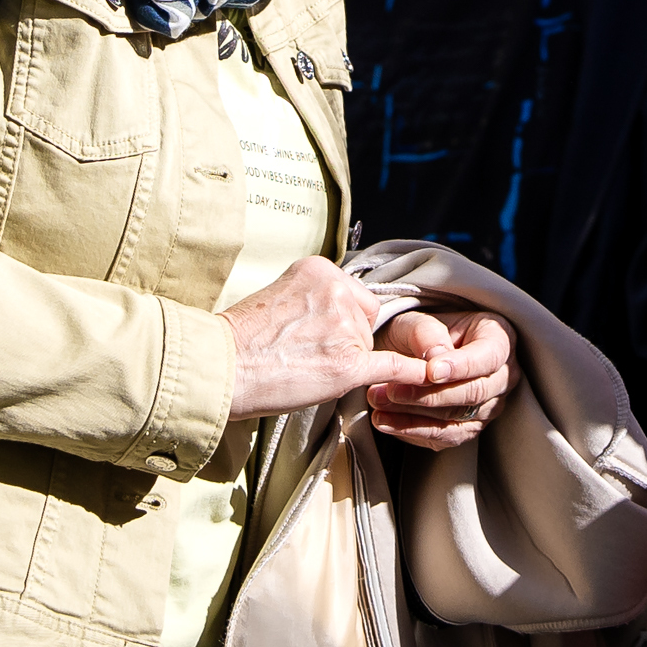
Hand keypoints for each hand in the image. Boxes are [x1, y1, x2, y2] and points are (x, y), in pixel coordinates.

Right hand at [223, 257, 433, 419]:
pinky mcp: (347, 364)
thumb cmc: (244, 338)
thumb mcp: (282, 294)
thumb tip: (343, 316)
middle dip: (346, 340)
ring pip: (366, 347)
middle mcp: (337, 291)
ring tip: (301, 365)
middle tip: (303, 352)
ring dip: (345, 361)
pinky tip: (425, 376)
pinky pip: (390, 366)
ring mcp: (344, 328)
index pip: (353, 295)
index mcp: (319, 270)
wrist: (221, 367)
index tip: (314, 333)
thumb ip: (316, 297)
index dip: (339, 320)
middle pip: (365, 320)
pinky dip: (409, 372)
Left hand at [367, 309, 514, 450]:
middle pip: (475, 393)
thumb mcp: (417, 320)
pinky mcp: (467, 429)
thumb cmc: (419, 333)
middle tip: (392, 389)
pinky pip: (444, 437)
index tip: (431, 371)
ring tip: (378, 402)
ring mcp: (488, 408)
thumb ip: (426, 333)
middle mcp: (502, 377)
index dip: (461, 366)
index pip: (489, 357)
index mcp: (499, 340)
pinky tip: (384, 421)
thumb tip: (436, 358)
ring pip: (458, 419)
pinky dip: (411, 431)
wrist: (409, 353)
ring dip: (415, 414)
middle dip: (430, 394)